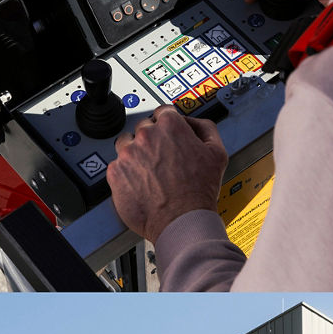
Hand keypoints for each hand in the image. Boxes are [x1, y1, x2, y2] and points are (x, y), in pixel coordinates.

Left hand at [106, 106, 227, 243]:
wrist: (182, 220)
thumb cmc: (199, 191)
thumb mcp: (217, 153)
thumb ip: (205, 128)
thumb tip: (193, 122)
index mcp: (169, 125)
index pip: (163, 113)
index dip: (167, 125)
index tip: (167, 135)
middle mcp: (145, 135)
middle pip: (144, 129)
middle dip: (152, 141)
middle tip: (161, 159)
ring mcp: (127, 154)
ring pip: (126, 145)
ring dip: (135, 154)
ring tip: (149, 172)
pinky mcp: (115, 172)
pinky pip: (117, 166)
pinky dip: (125, 173)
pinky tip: (140, 183)